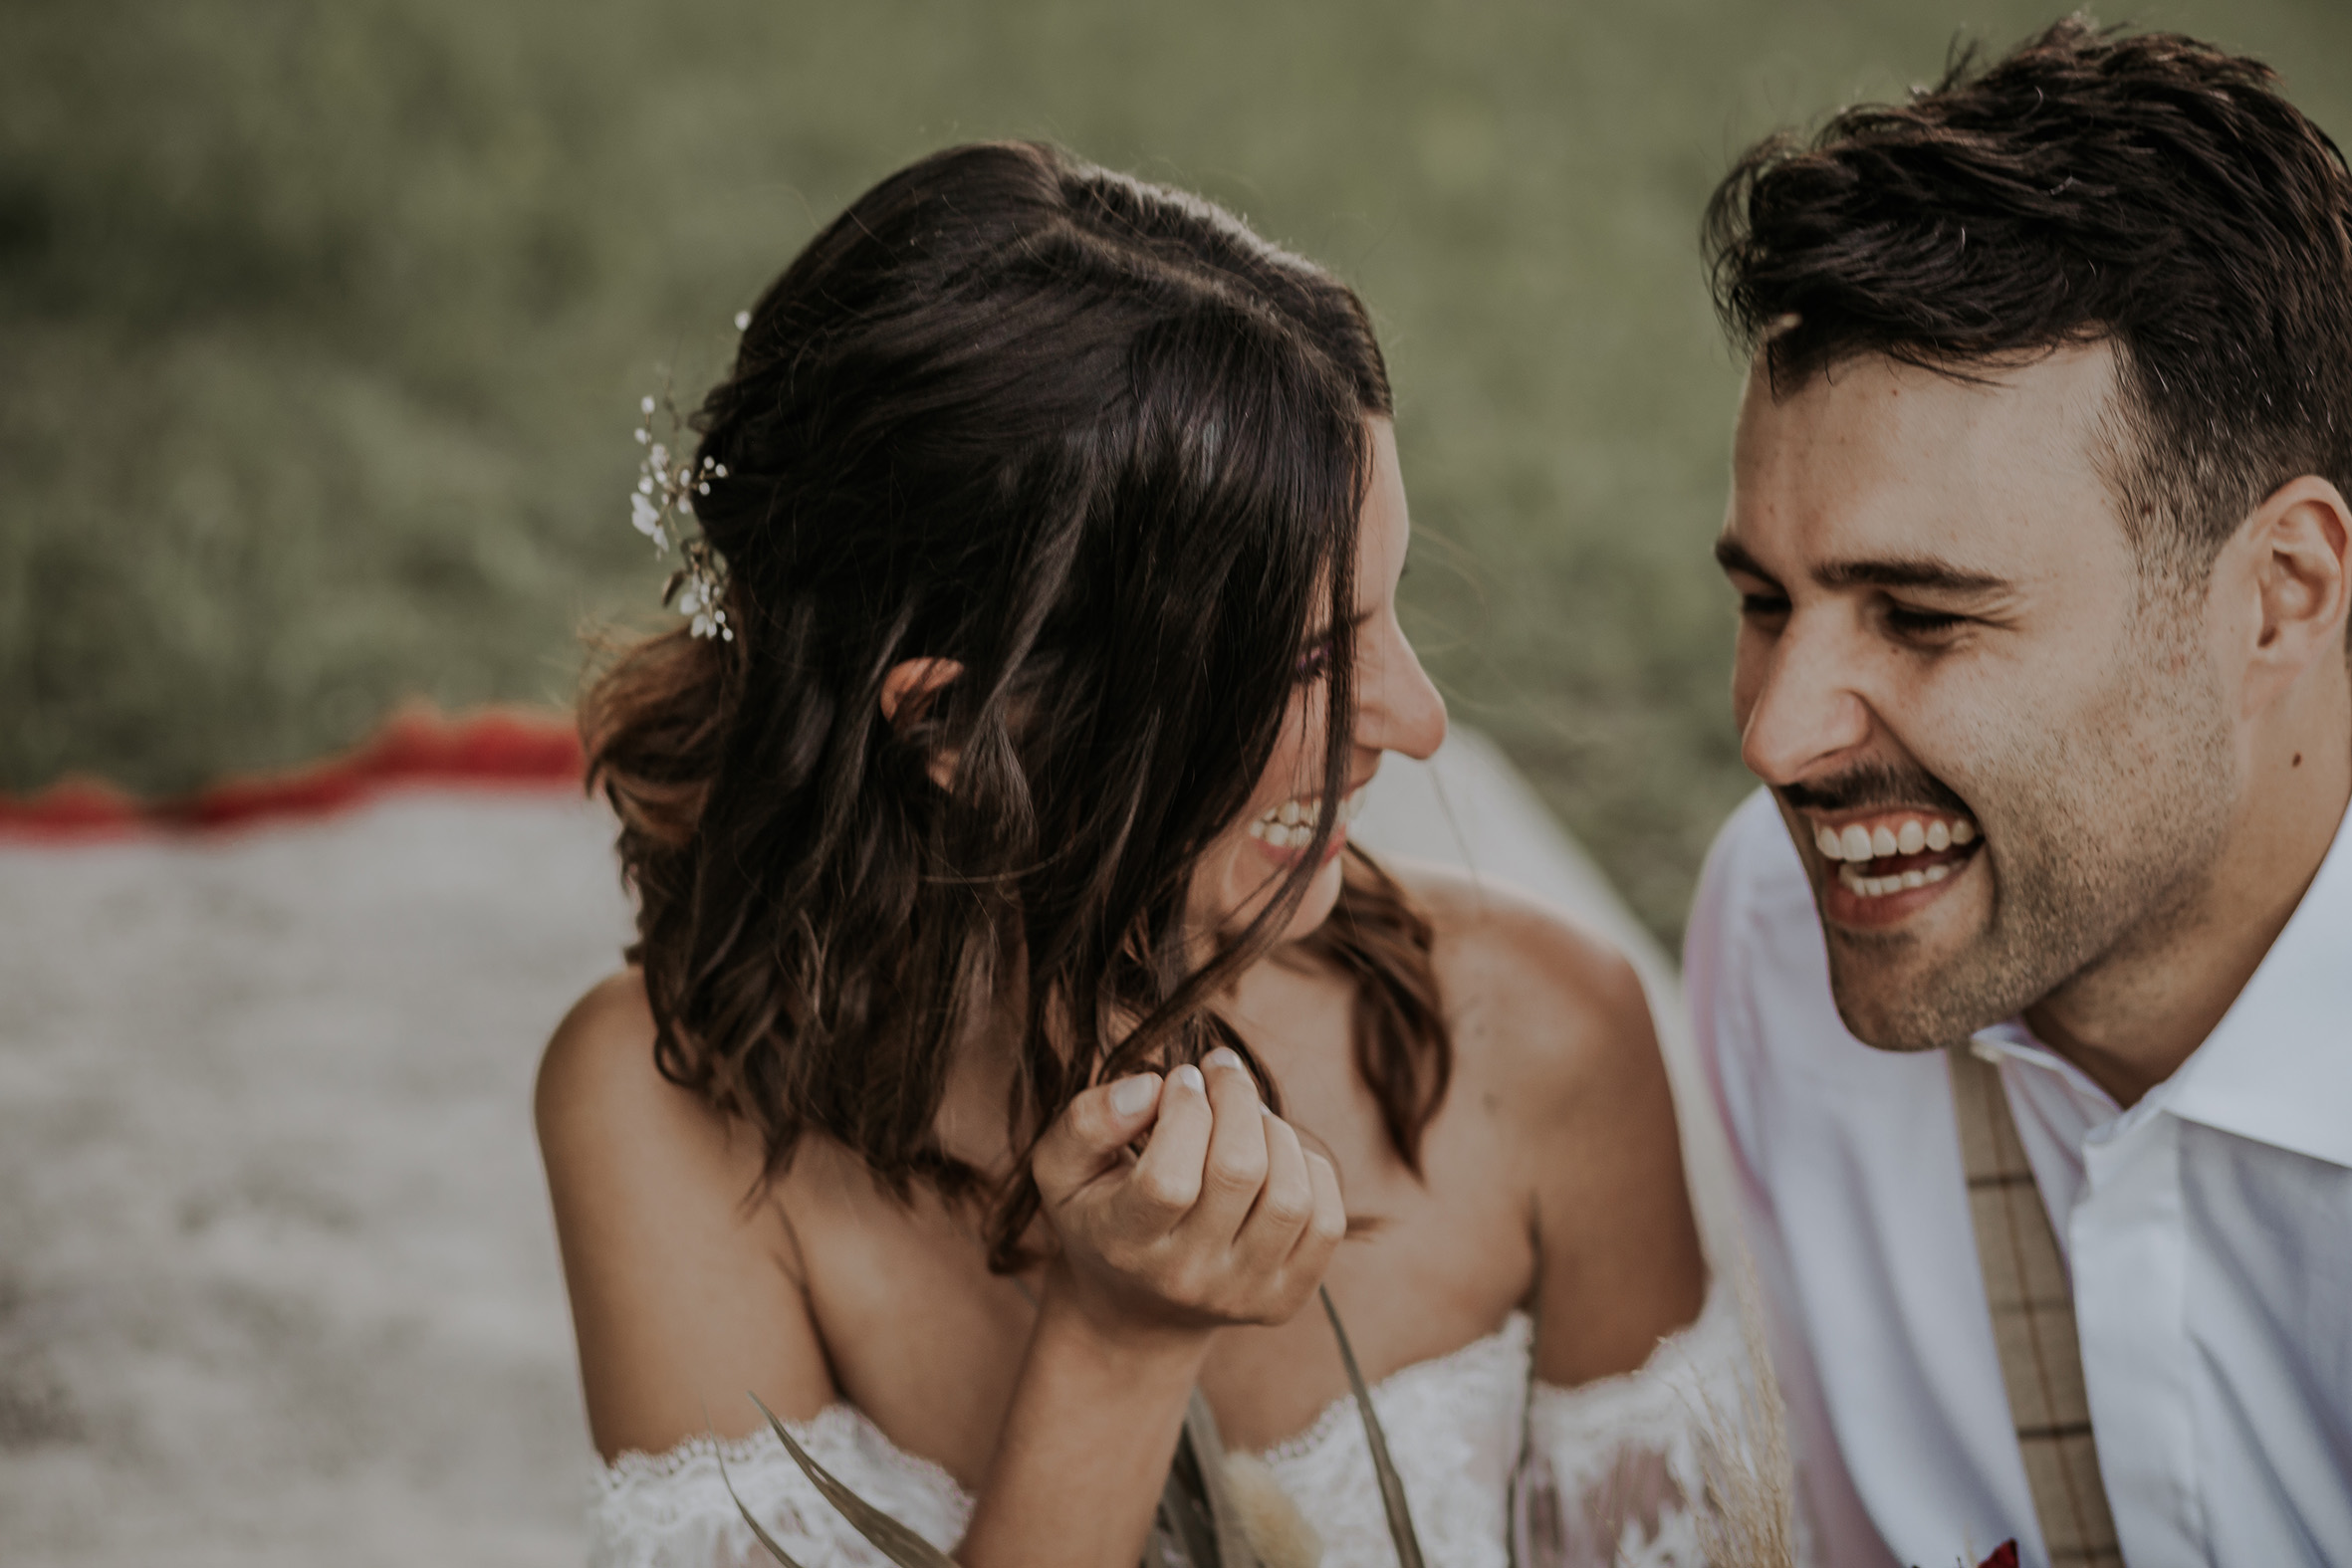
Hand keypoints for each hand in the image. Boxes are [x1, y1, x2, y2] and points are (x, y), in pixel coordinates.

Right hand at [1031, 1047, 1345, 1344]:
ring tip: (1246, 1117)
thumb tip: (1152, 1086)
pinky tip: (1274, 1156)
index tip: (1179, 1080)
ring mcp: (1242, 1294)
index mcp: (1125, 1245)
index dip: (1185, 1111)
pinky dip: (1309, 1168)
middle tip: (1219, 1074)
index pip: (1170, 1178)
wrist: (1135, 1311)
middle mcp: (1185, 1279)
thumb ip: (1088, 1120)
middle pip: (1239, 1172)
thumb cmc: (1099, 1216)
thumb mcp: (1061, 1168)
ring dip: (1275, 1131)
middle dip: (1236, 1099)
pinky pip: (1326, 1220)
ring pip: (1290, 1195)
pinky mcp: (1286, 1298)